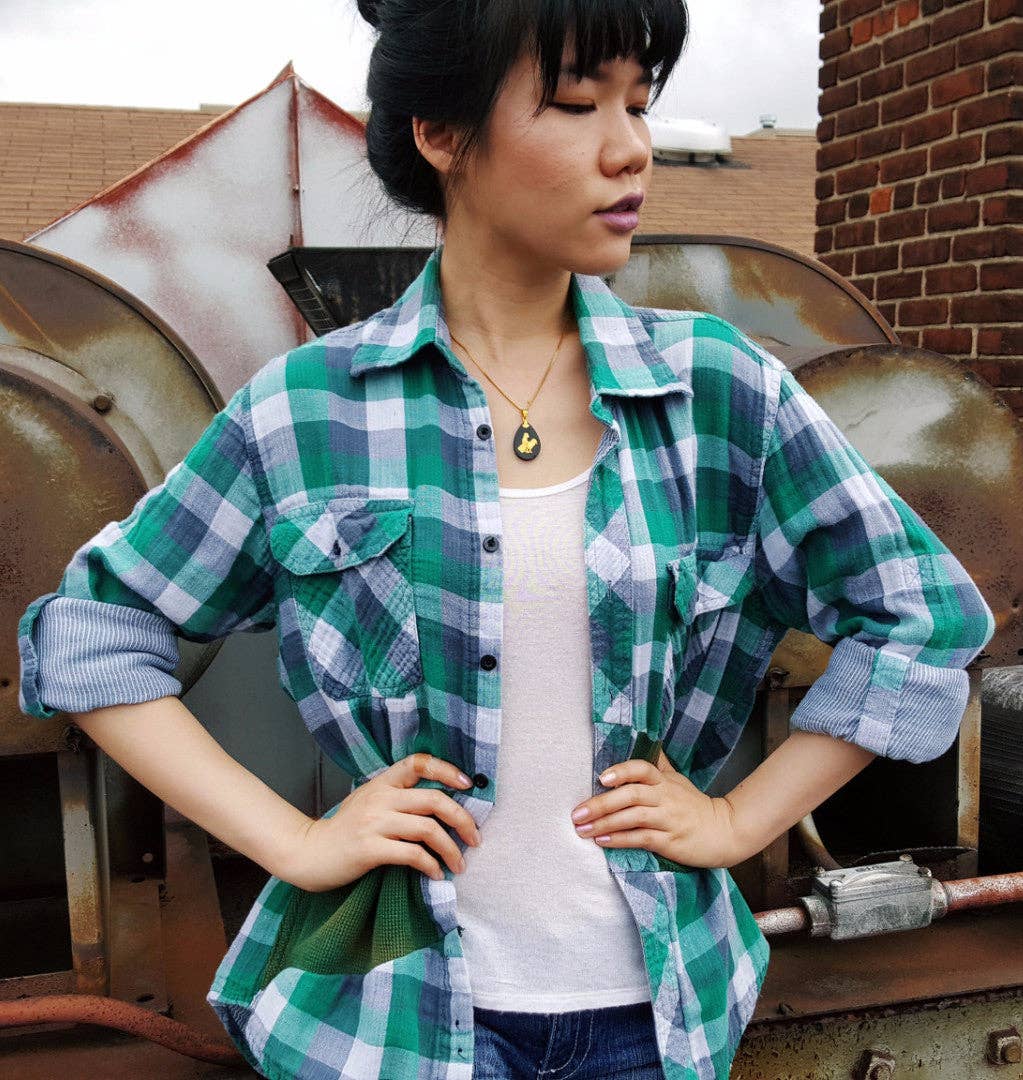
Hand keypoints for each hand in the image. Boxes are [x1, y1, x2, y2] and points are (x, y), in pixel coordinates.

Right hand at [286, 753, 481, 892]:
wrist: (309, 852)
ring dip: (451, 849)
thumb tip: (440, 804)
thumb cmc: (345, 829)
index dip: (447, 769)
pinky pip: (412, 855)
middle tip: (475, 838)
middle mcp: (380, 797)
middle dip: (463, 820)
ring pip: (428, 829)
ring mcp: (374, 822)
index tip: (468, 784)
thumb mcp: (370, 801)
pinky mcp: (370, 849)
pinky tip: (435, 874)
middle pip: (434, 799)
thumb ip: (397, 797)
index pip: (419, 763)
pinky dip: (431, 866)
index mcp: (383, 782)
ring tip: (459, 864)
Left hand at [570, 750, 740, 868]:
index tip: (601, 777)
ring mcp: (668, 819)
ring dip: (605, 824)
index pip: (642, 768)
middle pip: (631, 795)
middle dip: (601, 804)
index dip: (622, 771)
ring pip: (633, 818)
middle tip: (577, 813)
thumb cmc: (694, 804)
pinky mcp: (670, 841)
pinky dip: (620, 840)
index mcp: (664, 781)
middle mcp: (665, 797)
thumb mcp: (677, 780)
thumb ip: (658, 765)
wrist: (723, 831)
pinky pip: (641, 839)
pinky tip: (603, 842)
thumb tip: (643, 741)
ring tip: (582, 830)